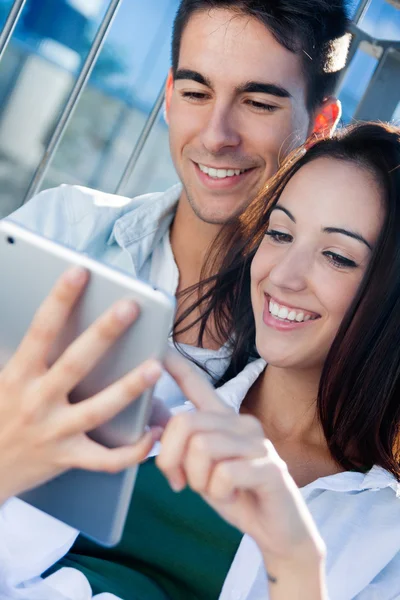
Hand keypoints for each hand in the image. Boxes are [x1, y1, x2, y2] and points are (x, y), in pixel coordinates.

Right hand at [0, 267, 163, 503]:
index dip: (59, 299)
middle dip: (103, 333)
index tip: (80, 272)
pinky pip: (105, 459)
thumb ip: (21, 353)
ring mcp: (54, 432)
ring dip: (129, 388)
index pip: (40, 330)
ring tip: (156, 367)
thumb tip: (37, 313)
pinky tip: (153, 432)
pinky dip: (132, 450)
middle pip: (75, 363)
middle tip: (130, 307)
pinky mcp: (67, 458)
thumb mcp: (0, 380)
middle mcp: (36, 401)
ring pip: (98, 408)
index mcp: (17, 376)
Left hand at [157, 350, 324, 567]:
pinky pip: (223, 474)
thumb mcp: (200, 468)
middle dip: (170, 459)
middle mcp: (242, 422)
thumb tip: (155, 423)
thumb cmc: (235, 494)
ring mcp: (259, 443)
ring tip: (212, 488)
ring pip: (201, 448)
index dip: (177, 367)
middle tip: (179, 481)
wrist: (276, 529)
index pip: (198, 386)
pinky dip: (218, 493)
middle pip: (185, 423)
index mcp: (224, 420)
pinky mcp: (270, 468)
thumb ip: (182, 446)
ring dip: (196, 479)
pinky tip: (231, 495)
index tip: (159, 346)